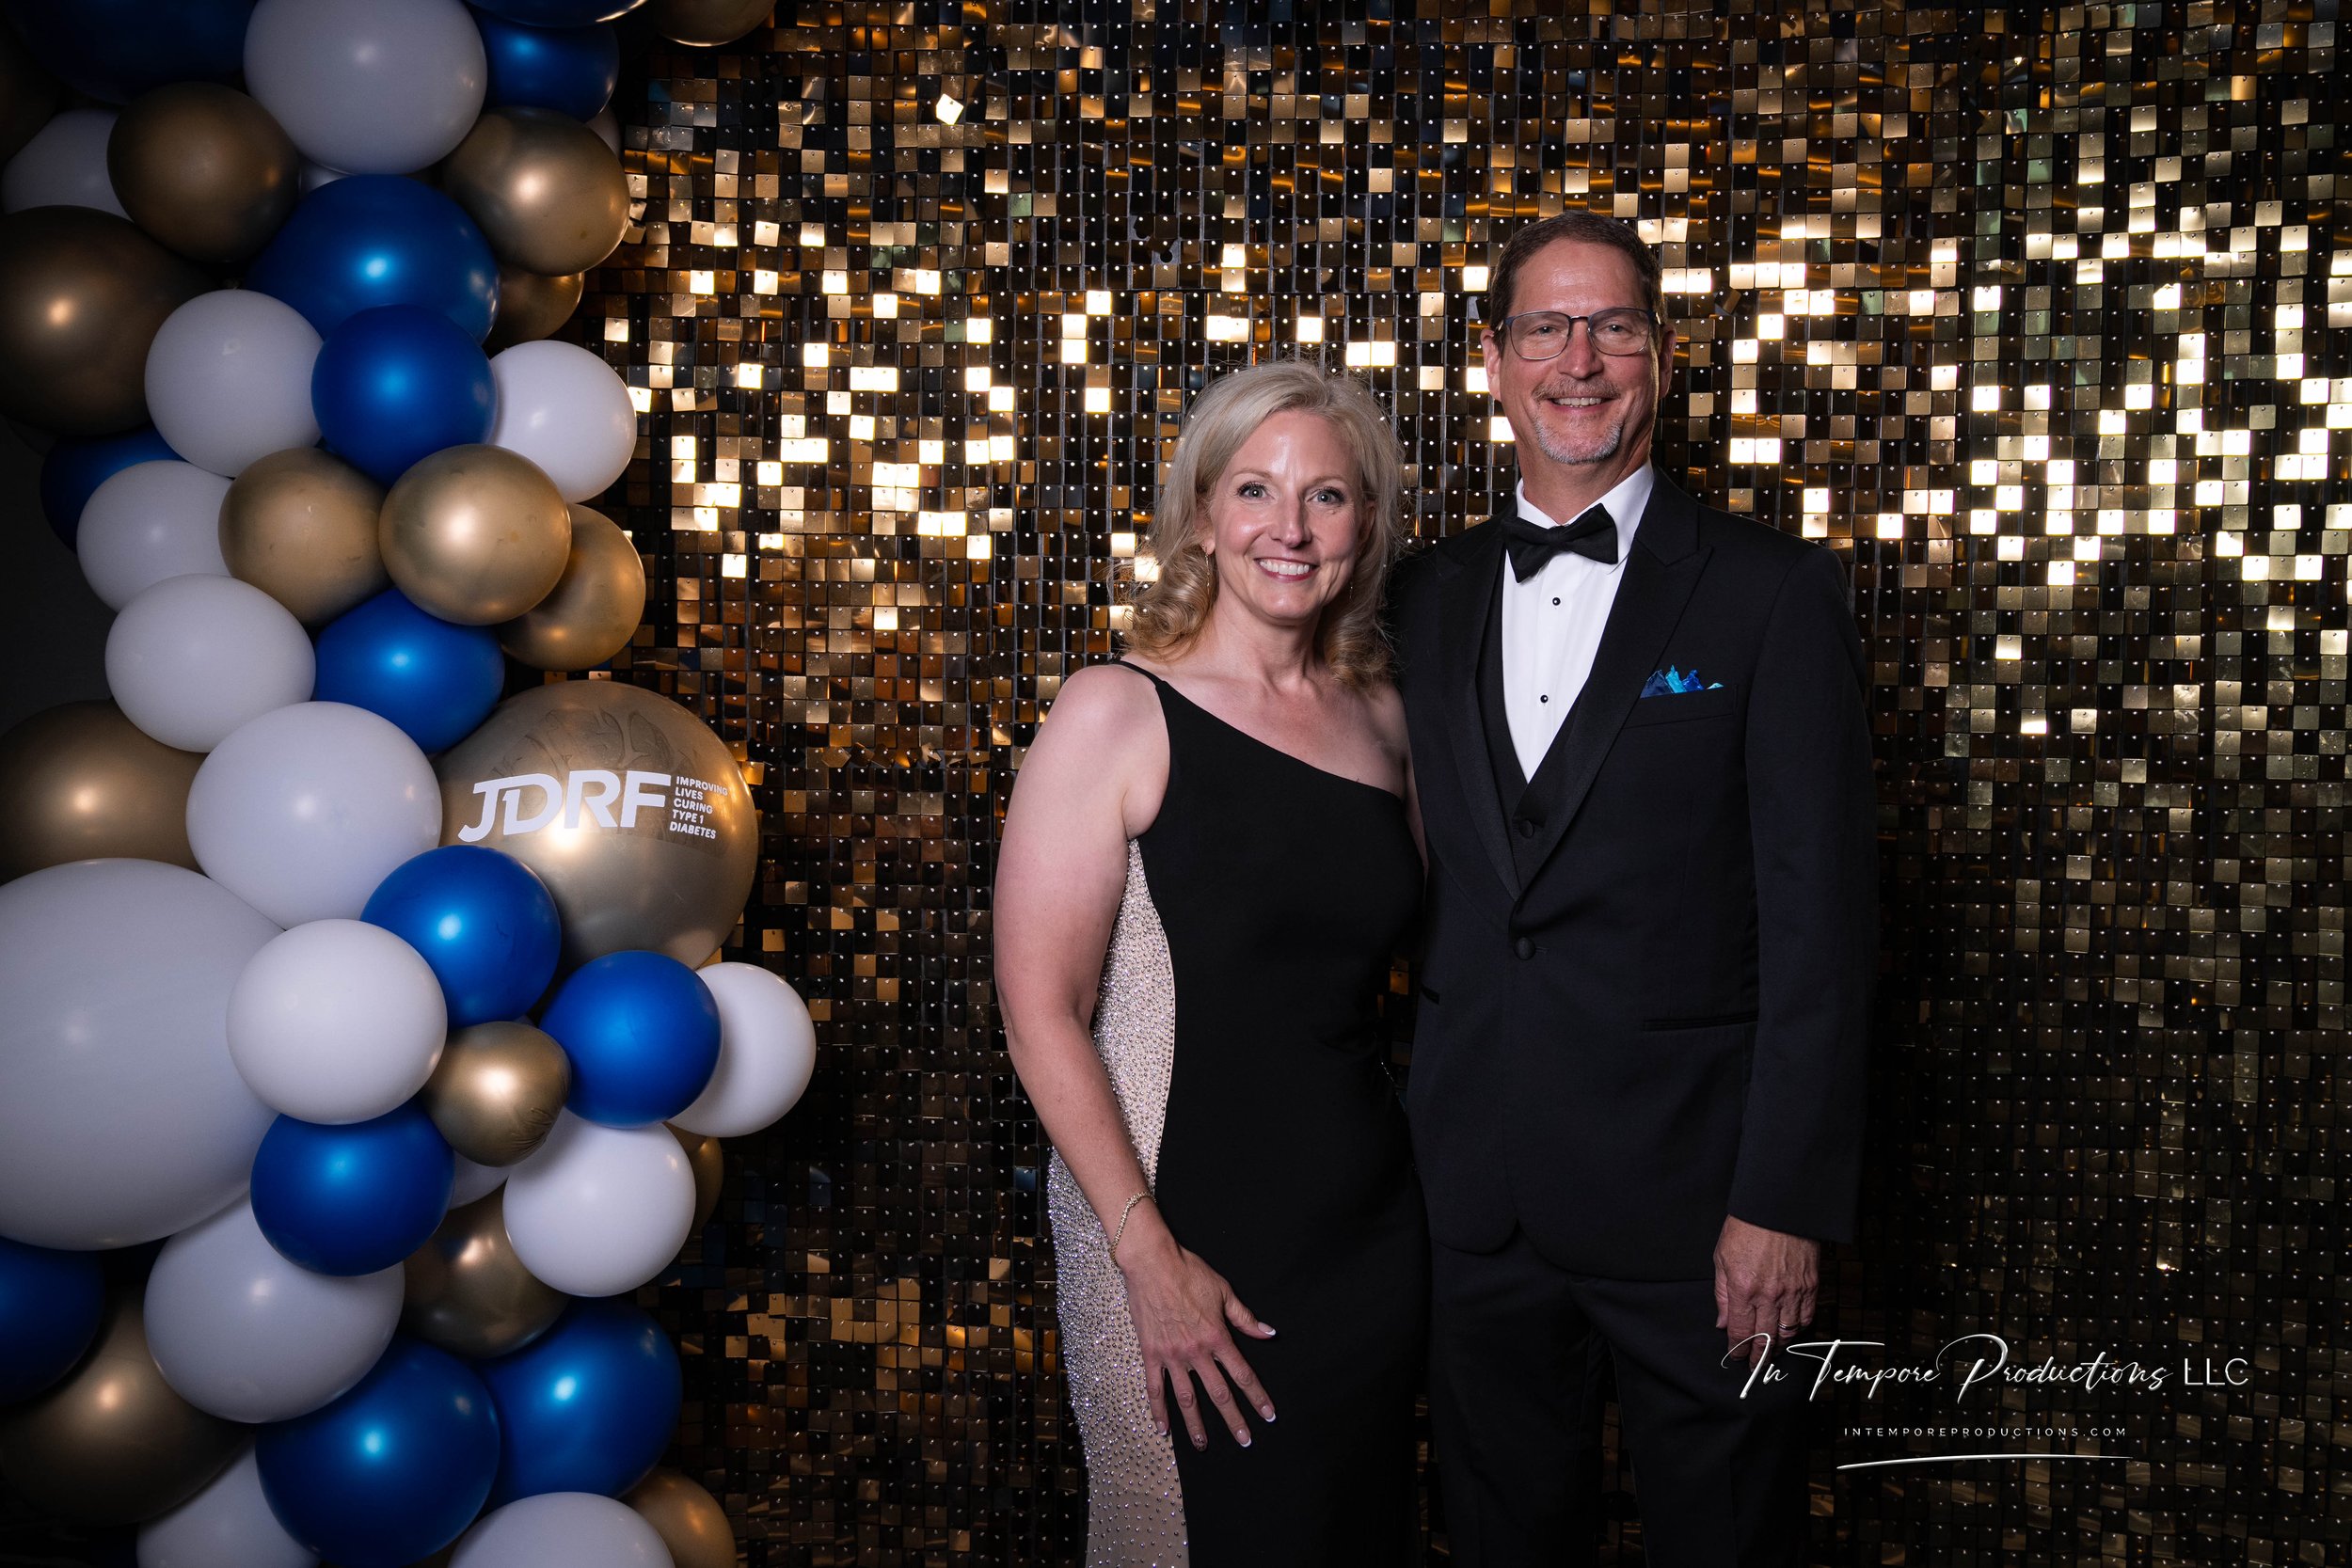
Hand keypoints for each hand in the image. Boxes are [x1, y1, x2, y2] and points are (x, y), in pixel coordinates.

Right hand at [1116, 1225, 1276, 1449]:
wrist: (1152, 1263)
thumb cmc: (1189, 1272)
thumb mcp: (1224, 1291)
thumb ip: (1245, 1317)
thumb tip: (1269, 1333)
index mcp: (1217, 1337)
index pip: (1242, 1374)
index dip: (1257, 1396)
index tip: (1268, 1415)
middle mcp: (1196, 1352)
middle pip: (1219, 1393)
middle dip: (1233, 1419)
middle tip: (1244, 1440)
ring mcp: (1172, 1355)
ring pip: (1186, 1398)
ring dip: (1196, 1424)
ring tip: (1203, 1445)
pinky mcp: (1151, 1353)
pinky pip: (1154, 1388)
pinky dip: (1158, 1410)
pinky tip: (1163, 1429)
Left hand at [1713, 1215, 1818, 1367]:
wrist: (1777, 1207)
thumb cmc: (1746, 1229)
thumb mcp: (1722, 1259)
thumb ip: (1723, 1295)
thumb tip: (1723, 1323)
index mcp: (1744, 1289)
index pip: (1741, 1333)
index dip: (1738, 1350)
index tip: (1736, 1357)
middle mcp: (1770, 1295)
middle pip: (1765, 1339)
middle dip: (1758, 1356)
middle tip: (1754, 1365)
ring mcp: (1793, 1292)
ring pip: (1788, 1333)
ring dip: (1778, 1346)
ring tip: (1771, 1351)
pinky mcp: (1810, 1285)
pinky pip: (1806, 1317)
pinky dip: (1797, 1328)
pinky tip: (1789, 1331)